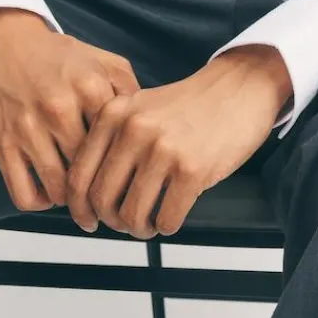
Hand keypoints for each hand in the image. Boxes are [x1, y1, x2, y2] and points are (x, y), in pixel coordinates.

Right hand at [0, 7, 139, 211]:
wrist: (3, 40)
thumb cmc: (56, 57)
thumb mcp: (102, 61)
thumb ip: (130, 93)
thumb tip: (148, 135)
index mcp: (89, 87)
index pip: (118, 146)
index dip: (127, 168)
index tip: (128, 178)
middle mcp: (59, 108)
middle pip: (91, 172)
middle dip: (100, 189)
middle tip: (104, 194)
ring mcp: (27, 129)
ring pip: (59, 191)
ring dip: (71, 199)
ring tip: (78, 193)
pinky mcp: (2, 145)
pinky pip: (25, 195)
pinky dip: (40, 202)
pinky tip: (48, 191)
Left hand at [65, 45, 292, 237]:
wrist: (239, 88)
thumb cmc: (188, 107)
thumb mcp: (138, 110)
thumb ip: (110, 142)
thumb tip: (86, 196)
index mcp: (113, 116)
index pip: (78, 177)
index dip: (79, 209)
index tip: (88, 221)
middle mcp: (133, 131)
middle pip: (102, 201)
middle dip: (112, 222)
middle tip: (125, 223)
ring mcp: (163, 150)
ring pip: (132, 215)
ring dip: (139, 229)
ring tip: (148, 224)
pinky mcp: (192, 169)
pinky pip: (166, 219)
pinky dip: (165, 226)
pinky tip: (169, 218)